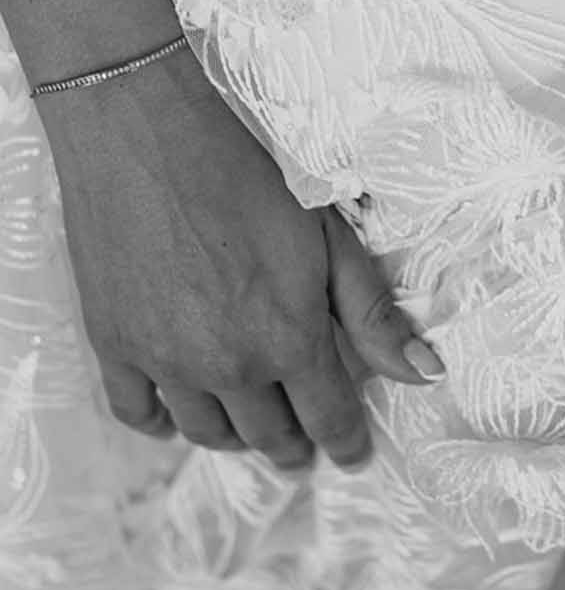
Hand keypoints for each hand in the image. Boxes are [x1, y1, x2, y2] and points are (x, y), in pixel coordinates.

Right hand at [39, 53, 443, 472]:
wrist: (149, 134)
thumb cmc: (248, 175)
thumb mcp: (329, 239)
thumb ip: (374, 315)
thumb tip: (426, 374)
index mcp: (289, 340)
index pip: (328, 418)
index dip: (345, 443)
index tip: (352, 454)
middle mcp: (228, 366)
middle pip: (268, 436)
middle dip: (293, 446)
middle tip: (302, 446)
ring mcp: (164, 361)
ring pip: (206, 432)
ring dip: (234, 439)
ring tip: (249, 428)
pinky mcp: (114, 344)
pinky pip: (137, 413)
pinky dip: (160, 424)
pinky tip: (176, 417)